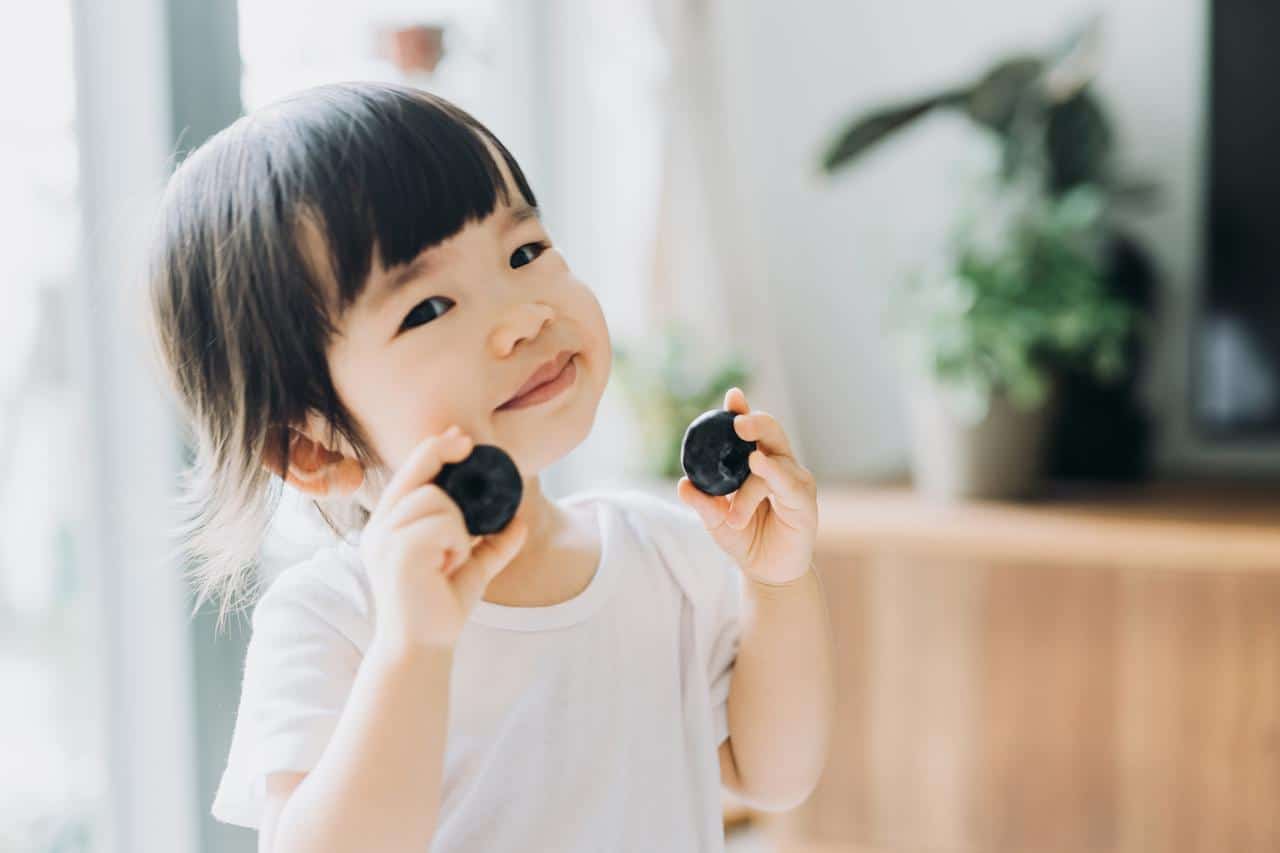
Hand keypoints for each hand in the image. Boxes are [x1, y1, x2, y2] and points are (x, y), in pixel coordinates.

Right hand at [359, 425, 528, 647]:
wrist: (421, 648)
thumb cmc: (440, 609)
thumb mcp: (471, 571)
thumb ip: (492, 546)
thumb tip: (520, 524)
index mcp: (389, 524)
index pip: (410, 471)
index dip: (435, 448)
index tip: (462, 439)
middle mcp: (380, 526)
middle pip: (423, 477)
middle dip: (453, 498)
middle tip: (456, 540)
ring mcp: (384, 538)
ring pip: (437, 499)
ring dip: (457, 528)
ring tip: (449, 560)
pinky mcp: (398, 552)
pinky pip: (443, 524)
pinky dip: (456, 543)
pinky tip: (447, 566)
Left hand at [677, 388, 817, 585]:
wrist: (767, 572)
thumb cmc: (744, 539)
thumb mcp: (717, 522)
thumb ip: (703, 504)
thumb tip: (683, 485)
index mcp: (755, 462)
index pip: (749, 431)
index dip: (741, 411)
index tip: (733, 397)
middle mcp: (777, 465)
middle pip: (771, 433)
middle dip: (755, 422)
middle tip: (737, 421)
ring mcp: (793, 480)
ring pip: (774, 461)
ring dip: (752, 477)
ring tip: (735, 507)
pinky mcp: (805, 501)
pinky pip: (789, 484)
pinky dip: (774, 474)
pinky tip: (760, 466)